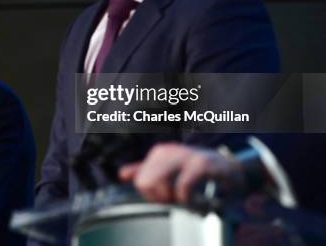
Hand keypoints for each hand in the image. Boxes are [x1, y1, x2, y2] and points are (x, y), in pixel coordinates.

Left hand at [118, 142, 243, 202]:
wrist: (230, 167)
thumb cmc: (198, 169)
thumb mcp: (170, 168)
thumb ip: (146, 171)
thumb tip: (122, 174)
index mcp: (159, 153)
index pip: (140, 180)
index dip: (151, 195)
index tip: (165, 197)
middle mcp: (169, 151)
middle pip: (145, 182)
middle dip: (157, 196)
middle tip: (173, 200)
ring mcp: (185, 156)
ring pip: (158, 181)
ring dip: (169, 197)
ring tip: (181, 200)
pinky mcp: (201, 164)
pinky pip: (182, 184)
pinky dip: (183, 197)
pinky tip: (188, 199)